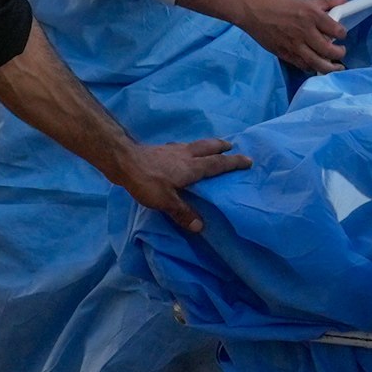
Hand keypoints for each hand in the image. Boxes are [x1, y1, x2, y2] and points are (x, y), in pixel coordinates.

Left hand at [110, 138, 252, 232]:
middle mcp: (185, 155)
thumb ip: (182, 213)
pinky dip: (187, 148)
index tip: (248, 160)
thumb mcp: (165, 201)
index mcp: (191, 167)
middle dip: (221, 146)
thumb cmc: (147, 181)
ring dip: (206, 145)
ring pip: (195, 145)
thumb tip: (200, 227)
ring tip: (211, 147)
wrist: (123, 161)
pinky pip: (181, 147)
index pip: (218, 164)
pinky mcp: (161, 150)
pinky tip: (181, 152)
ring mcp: (172, 150)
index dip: (233, 162)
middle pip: (208, 147)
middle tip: (231, 145)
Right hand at [237, 0, 347, 72]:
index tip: (341, 35)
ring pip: (318, 63)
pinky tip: (316, 65)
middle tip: (341, 52)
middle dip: (340, 54)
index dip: (343, 34)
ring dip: (330, 67)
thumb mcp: (304, 0)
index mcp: (313, 16)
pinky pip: (303, 66)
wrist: (254, 11)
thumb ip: (326, 2)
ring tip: (335, 66)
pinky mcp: (285, 54)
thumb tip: (344, 0)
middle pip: (330, 51)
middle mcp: (306, 32)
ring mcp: (296, 46)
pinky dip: (312, 67)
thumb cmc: (278, 3)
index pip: (337, 31)